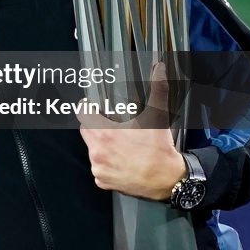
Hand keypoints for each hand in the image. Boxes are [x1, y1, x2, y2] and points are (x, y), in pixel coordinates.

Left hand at [77, 62, 186, 200]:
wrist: (167, 180)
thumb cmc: (160, 149)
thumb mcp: (158, 116)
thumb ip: (157, 90)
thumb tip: (159, 69)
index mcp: (105, 134)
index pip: (82, 113)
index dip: (87, 107)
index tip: (93, 106)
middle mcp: (97, 152)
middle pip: (86, 131)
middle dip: (95, 126)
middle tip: (110, 125)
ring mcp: (99, 167)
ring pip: (92, 150)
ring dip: (101, 145)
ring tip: (119, 144)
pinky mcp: (103, 181)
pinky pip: (98, 168)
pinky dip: (106, 164)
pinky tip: (120, 160)